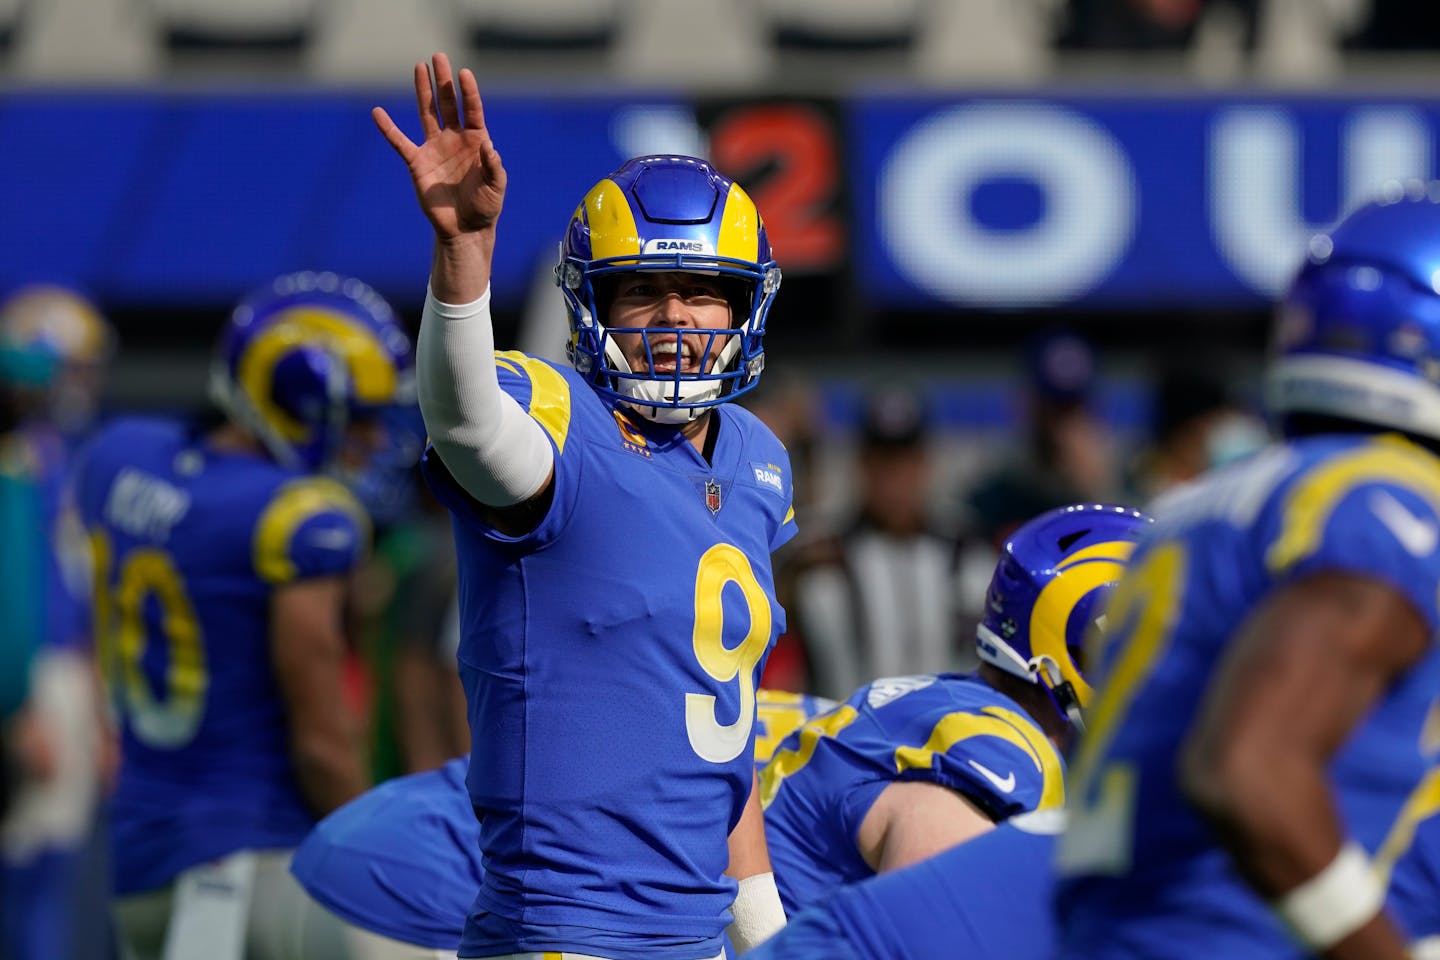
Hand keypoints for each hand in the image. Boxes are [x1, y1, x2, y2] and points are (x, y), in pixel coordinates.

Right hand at [373, 53, 506, 240]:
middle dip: (444, 81)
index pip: (472, 110)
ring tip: (419, 66)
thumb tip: (488, 147)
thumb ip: (494, 167)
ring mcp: (435, 148)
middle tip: (439, 56)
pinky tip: (378, 112)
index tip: (464, 73)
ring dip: (423, 91)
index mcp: (476, 141)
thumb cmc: (485, 207)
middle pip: (448, 104)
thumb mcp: (496, 187)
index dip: (469, 92)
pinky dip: (388, 129)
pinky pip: (400, 142)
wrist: (465, 228)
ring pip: (427, 113)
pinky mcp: (417, 163)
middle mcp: (455, 139)